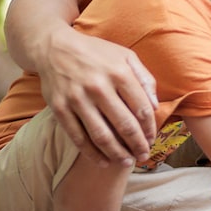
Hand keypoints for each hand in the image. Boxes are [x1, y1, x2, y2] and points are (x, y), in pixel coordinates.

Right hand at [37, 29, 156, 166]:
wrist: (54, 47)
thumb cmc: (96, 53)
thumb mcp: (126, 55)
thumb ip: (145, 78)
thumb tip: (156, 106)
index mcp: (119, 73)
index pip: (142, 109)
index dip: (149, 129)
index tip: (152, 139)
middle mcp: (98, 87)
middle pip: (124, 125)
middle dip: (137, 145)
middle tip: (144, 156)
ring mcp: (77, 99)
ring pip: (101, 135)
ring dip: (117, 154)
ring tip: (127, 163)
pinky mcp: (59, 108)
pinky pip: (77, 137)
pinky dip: (91, 153)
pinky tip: (102, 162)